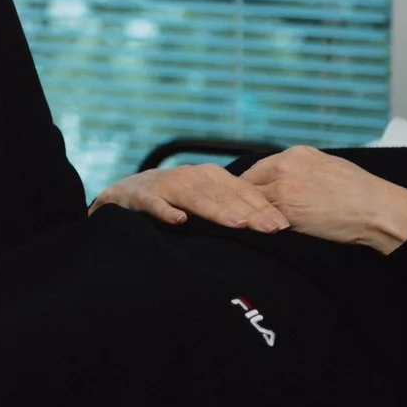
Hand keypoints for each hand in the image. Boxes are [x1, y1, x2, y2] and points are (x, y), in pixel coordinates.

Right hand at [90, 163, 289, 232]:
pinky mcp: (140, 196)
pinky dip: (165, 211)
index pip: (242, 191)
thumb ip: (230, 206)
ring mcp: (165, 185)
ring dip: (216, 210)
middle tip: (270, 229)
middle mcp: (190, 176)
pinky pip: (154, 203)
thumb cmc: (173, 199)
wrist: (124, 192)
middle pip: (223, 194)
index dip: (262, 207)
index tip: (282, 226)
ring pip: (194, 197)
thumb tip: (271, 227)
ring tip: (237, 225)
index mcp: (210, 176)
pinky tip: (178, 221)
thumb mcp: (203, 198)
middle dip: (248, 212)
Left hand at [237, 147, 406, 252]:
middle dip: (244, 200)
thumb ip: (304, 170)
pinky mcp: (286, 210)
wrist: (378, 209)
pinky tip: (255, 234)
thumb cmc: (362, 193)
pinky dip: (256, 225)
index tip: (247, 199)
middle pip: (249, 183)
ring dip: (247, 214)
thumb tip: (290, 180)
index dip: (252, 186)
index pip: (260, 169)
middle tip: (237, 215)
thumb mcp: (330, 167)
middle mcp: (285, 166)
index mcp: (297, 154)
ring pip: (251, 201)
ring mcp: (283, 188)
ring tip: (242, 227)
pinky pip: (261, 217)